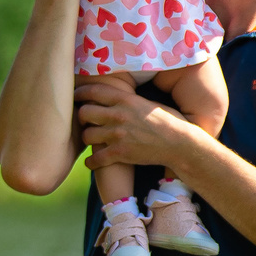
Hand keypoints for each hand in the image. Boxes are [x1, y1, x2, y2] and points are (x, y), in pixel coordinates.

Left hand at [77, 78, 195, 169]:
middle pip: (84, 113)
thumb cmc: (169, 121)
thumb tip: (117, 96)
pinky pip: (94, 159)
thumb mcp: (148, 103)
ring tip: (92, 141)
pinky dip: (91, 163)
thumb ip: (129, 100)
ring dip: (87, 139)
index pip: (93, 92)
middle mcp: (118, 115)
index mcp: (125, 99)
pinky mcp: (119, 153)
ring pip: (87, 135)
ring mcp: (117, 135)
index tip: (76, 97)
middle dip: (82, 117)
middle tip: (85, 122)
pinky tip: (92, 163)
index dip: (80, 93)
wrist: (179, 143)